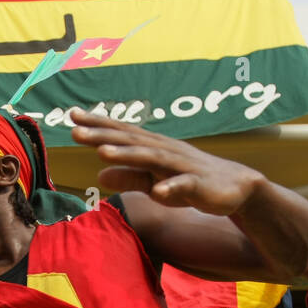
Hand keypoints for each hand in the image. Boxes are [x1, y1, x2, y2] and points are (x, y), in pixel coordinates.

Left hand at [69, 109, 263, 215]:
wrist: (236, 188)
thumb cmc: (190, 180)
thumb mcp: (154, 181)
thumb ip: (129, 177)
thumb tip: (98, 175)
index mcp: (153, 148)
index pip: (121, 133)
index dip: (97, 124)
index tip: (71, 115)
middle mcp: (165, 151)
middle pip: (130, 141)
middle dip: (103, 134)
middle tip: (74, 129)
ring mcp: (182, 167)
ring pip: (152, 159)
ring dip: (127, 155)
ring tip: (102, 152)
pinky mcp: (200, 186)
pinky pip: (184, 186)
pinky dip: (171, 188)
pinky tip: (158, 192)